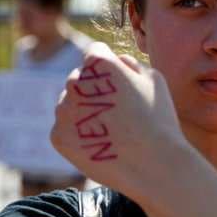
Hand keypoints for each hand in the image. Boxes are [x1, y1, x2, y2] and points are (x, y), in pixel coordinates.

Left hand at [51, 42, 185, 200]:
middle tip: (119, 111)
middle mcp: (75, 83)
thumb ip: (129, 63)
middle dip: (94, 89)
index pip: (95, 52)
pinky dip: (79, 134)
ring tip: (112, 130)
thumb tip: (115, 61)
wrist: (153, 165)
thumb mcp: (153, 78)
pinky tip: (101, 142)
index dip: (111, 66)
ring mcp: (63, 111)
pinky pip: (65, 128)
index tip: (123, 84)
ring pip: (70, 104)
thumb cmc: (158, 119)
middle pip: (80, 78)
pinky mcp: (58, 136)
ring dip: (84, 111)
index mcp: (98, 62)